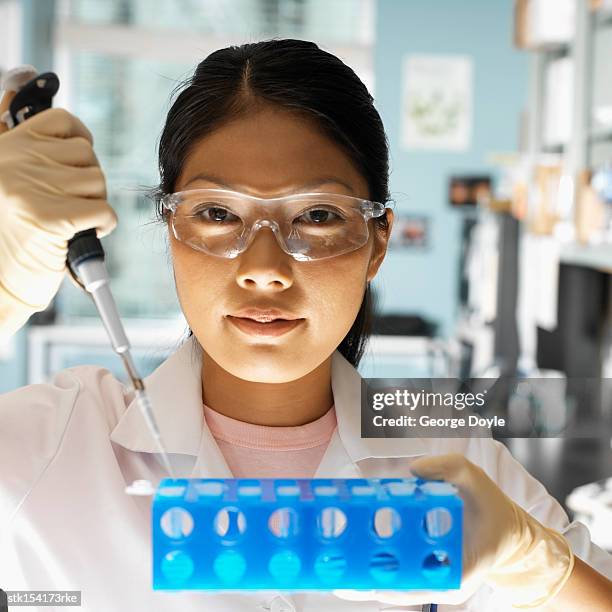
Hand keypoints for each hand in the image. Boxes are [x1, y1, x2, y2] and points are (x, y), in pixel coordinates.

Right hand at [0, 87, 116, 337]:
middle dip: (86, 185)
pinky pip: (104, 211)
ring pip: (98, 183)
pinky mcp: (49, 217)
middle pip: (88, 157)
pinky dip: (102, 226)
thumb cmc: (12, 234)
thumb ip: (24, 138)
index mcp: (9, 146)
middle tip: (64, 205)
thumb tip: (27, 75)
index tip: (73, 166)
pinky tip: (81, 233)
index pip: (65, 123)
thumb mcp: (13, 176)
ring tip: (67, 222)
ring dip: (93, 205)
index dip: (80, 144)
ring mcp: (31, 187)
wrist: (0, 281)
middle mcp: (16, 160)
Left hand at [334, 453, 573, 607]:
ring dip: (362, 574)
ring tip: (328, 568)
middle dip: (364, 581)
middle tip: (332, 574)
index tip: (363, 579)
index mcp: (456, 571)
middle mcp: (439, 582)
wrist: (505, 533)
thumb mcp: (475, 480)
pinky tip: (346, 553)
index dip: (389, 584)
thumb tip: (412, 470)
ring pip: (392, 582)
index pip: (418, 586)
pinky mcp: (422, 566)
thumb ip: (448, 468)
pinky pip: (396, 568)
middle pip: (397, 587)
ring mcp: (430, 577)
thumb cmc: (491, 509)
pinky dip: (373, 561)